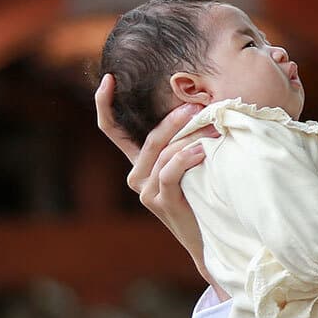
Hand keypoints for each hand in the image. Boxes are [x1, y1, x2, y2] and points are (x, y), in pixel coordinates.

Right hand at [94, 75, 217, 284]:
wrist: (209, 238)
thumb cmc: (203, 197)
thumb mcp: (190, 165)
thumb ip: (185, 141)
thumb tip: (199, 106)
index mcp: (139, 163)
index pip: (112, 130)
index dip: (105, 104)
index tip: (109, 78)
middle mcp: (136, 175)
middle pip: (148, 138)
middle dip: (172, 120)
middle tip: (196, 106)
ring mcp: (145, 190)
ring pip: (162, 154)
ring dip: (189, 137)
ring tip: (212, 127)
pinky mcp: (159, 201)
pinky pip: (170, 172)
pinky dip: (186, 158)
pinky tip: (204, 150)